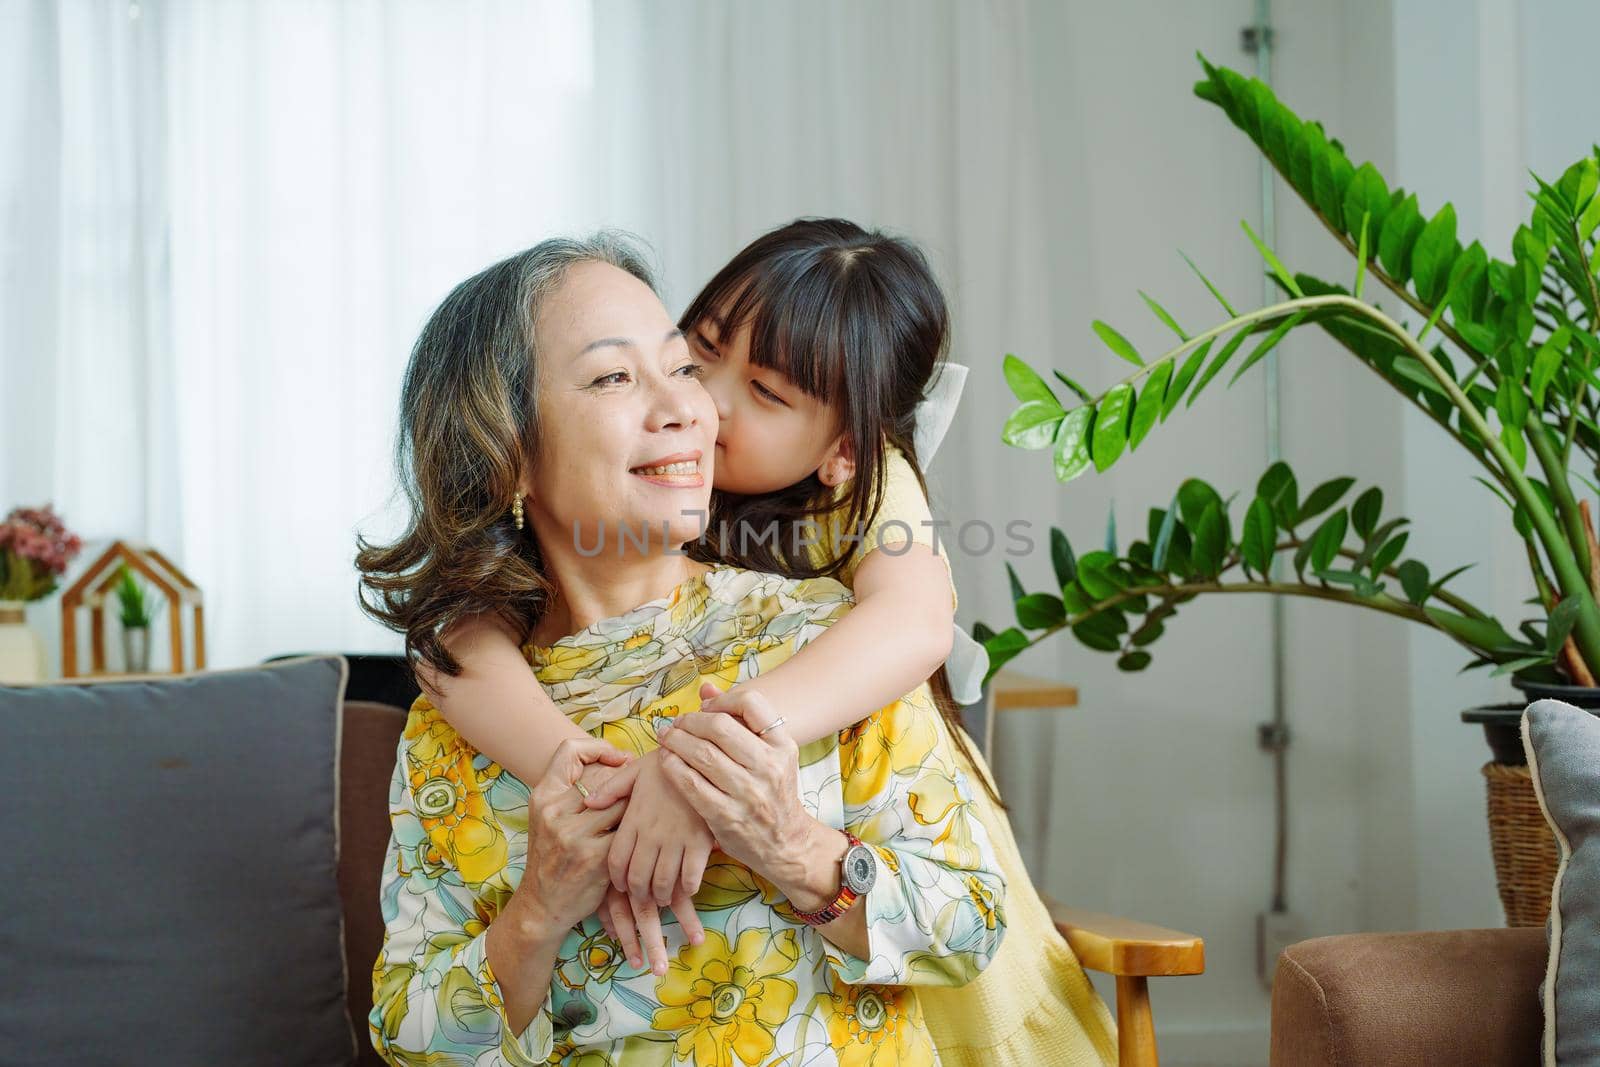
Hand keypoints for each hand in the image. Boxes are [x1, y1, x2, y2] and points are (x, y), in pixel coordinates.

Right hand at [503, 737, 630, 935]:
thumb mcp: (550, 818)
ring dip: (636, 811)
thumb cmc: (553, 857)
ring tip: (649, 816)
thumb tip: (622, 761)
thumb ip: (574, 791)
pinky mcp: (596, 857)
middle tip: (647, 791)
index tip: (620, 760)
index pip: (569, 751)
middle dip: (628, 787)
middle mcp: (555, 812)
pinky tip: (644, 840)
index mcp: (543, 797)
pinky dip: (638, 836)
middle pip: (606, 779)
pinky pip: (628, 833)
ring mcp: (574, 835)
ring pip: (622, 805)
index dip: (598, 749)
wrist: (542, 906)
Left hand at [597, 751, 714, 975]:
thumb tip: (588, 803)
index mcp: (633, 819)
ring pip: (663, 883)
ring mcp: (676, 840)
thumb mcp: (634, 771)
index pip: (617, 860)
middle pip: (638, 878)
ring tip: (662, 898)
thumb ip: (610, 789)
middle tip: (642, 898)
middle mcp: (651, 834)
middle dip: (638, 895)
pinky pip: (690, 877)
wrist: (700, 755)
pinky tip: (686, 888)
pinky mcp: (700, 842)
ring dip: (661, 896)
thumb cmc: (666, 763)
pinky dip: (686, 889)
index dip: (617, 879)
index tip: (621, 885)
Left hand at [656, 682, 810, 877]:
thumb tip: (705, 688)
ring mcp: (748, 794)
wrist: (786, 844)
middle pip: (720, 727)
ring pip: (702, 754)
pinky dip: (673, 768)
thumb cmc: (773, 793)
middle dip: (690, 721)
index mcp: (782, 746)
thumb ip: (740, 721)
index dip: (721, 699)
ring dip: (676, 741)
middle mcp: (768, 767)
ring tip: (666, 739)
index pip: (751, 703)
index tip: (705, 707)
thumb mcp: (771, 755)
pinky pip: (690, 784)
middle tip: (676, 724)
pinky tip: (666, 761)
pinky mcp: (726, 816)